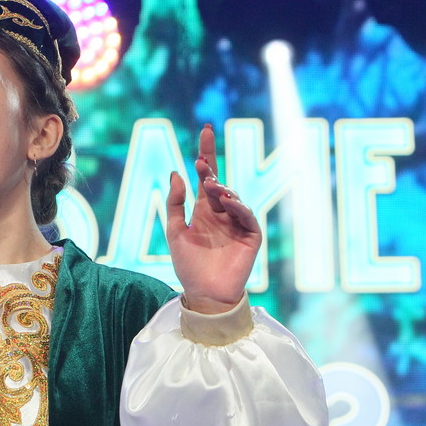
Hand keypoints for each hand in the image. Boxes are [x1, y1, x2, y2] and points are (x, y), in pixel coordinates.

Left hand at [165, 123, 261, 312]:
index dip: (207, 154)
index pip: (206, 177)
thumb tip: (176, 172)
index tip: (205, 131)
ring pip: (233, 197)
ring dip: (222, 189)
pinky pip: (246, 216)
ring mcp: (237, 223)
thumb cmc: (188, 266)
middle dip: (212, 167)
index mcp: (204, 210)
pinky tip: (227, 201)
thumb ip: (176, 204)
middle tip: (202, 159)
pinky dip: (238, 207)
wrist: (204, 294)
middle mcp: (222, 213)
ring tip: (211, 185)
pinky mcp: (250, 236)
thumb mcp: (175, 232)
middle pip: (220, 182)